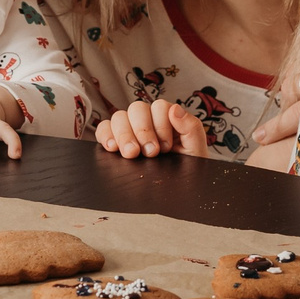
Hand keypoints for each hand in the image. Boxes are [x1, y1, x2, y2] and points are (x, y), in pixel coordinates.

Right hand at [93, 98, 210, 158]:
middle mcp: (148, 121)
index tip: (166, 147)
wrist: (177, 192)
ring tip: (131, 154)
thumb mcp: (196, 150)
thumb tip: (175, 109)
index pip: (159, 106)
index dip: (161, 126)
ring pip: (118, 117)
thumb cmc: (188, 169)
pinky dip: (105, 136)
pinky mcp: (115, 141)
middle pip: (136, 108)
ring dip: (124, 135)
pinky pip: (103, 129)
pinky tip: (112, 148)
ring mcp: (130, 130)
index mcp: (168, 119)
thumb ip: (192, 128)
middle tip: (149, 152)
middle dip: (142, 131)